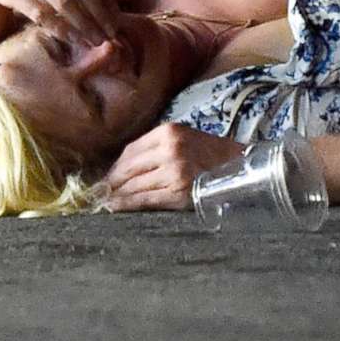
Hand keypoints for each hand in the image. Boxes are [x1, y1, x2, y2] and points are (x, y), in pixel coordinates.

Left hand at [102, 123, 243, 211]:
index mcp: (169, 132)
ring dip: (117, 196)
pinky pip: (145, 200)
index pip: (131, 151)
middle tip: (99, 194)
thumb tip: (119, 170)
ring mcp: (175, 171)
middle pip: (129, 168)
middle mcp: (170, 149)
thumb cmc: (209, 155)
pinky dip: (127, 205)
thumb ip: (155, 149)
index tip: (106, 178)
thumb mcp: (182, 140)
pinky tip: (116, 208)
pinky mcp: (179, 192)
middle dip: (112, 183)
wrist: (240, 168)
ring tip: (107, 203)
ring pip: (134, 186)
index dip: (115, 167)